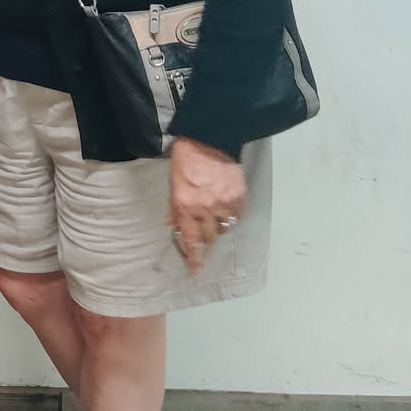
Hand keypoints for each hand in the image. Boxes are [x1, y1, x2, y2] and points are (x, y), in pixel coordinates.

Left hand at [167, 137, 246, 272]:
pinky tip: (225, 204)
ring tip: (214, 211)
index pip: (190, 239)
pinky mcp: (239, 196)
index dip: (194, 258)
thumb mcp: (172, 183)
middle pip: (210, 237)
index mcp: (185, 206)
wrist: (209, 139)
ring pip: (224, 228)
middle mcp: (205, 209)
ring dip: (218, 225)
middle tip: (203, 228)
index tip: (196, 270)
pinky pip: (236, 215)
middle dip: (205, 236)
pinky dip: (231, 214)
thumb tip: (171, 225)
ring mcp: (224, 203)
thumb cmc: (186, 159)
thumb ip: (173, 207)